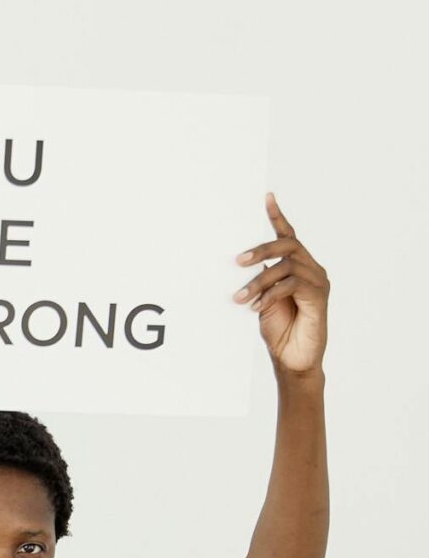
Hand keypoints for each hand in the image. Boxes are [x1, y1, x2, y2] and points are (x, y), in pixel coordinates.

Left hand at [234, 192, 327, 376]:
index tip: (266, 197)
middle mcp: (311, 268)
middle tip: (238, 260)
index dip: (278, 217)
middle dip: (262, 249)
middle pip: (288, 245)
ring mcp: (317, 281)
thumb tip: (238, 262)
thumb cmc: (278, 331)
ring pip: (286, 266)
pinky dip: (270, 293)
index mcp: (297, 267)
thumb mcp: (261, 300)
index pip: (288, 236)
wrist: (292, 360)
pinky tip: (256, 306)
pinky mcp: (319, 296)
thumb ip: (258, 280)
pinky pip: (292, 284)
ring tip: (240, 298)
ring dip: (259, 281)